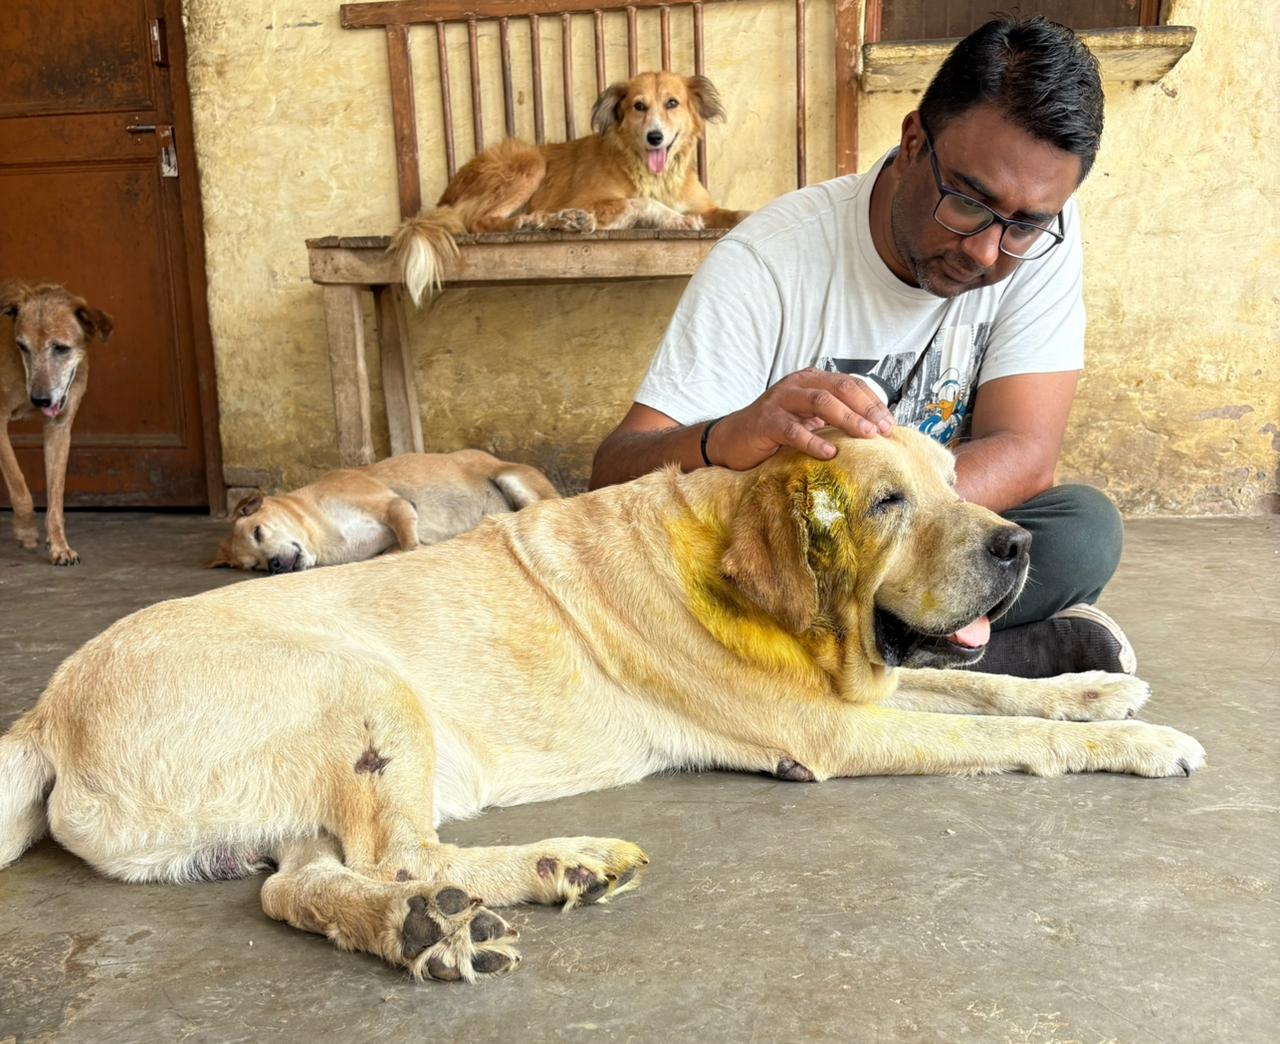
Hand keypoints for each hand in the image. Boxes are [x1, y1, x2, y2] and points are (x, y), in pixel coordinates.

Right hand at [705, 368, 893, 469]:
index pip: (851, 384)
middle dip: (866, 409)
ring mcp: (780, 401)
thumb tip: (875, 432)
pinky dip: (814, 441)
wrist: (732, 440)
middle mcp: (798, 384)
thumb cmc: (776, 431)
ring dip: (847, 419)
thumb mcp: (809, 419)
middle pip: (840, 388)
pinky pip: (793, 430)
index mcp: (812, 380)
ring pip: (821, 402)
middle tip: (883, 430)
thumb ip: (834, 419)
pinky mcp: (766, 421)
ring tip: (866, 436)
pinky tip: (829, 454)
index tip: (890, 424)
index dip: (873, 402)